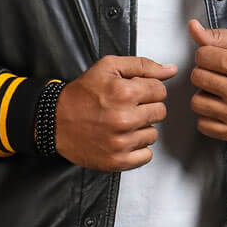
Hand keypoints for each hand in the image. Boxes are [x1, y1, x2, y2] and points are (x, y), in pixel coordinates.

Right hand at [54, 55, 177, 170]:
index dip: (147, 89)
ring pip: (153, 134)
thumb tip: (171, 70)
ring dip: (141, 128)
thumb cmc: (82, 94)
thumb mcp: (108, 68)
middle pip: (160, 112)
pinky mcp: (118, 161)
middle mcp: (125, 118)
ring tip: (121, 123)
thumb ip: (142, 65)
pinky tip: (122, 138)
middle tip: (126, 107)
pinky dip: (137, 148)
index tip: (132, 92)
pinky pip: (146, 155)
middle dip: (146, 107)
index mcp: (125, 93)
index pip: (160, 90)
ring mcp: (121, 142)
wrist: (55, 121)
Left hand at [187, 19, 226, 143]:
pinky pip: (203, 124)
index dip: (207, 55)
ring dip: (205, 96)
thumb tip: (192, 27)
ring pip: (197, 102)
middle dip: (205, 74)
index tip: (217, 59)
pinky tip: (221, 108)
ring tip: (219, 92)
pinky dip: (209, 116)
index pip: (202, 56)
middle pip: (197, 78)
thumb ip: (217, 35)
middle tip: (219, 76)